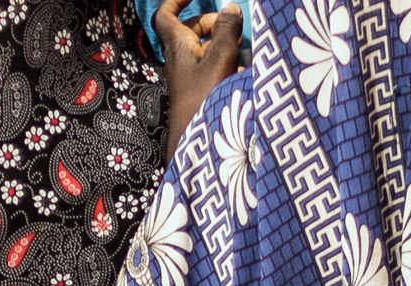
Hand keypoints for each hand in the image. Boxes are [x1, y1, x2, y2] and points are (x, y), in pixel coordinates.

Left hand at [157, 2, 241, 146]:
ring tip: (244, 50)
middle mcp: (181, 60)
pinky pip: (214, 69)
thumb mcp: (221, 57)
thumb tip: (230, 9)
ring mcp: (192, 77)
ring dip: (226, 45)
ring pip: (206, 50)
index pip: (165, 15)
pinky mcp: (202, 92)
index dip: (176, 0)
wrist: (200, 145)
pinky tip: (244, 72)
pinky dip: (228, 64)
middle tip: (234, 27)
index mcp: (178, 46)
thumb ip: (227, 30)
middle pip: (192, 31)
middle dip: (214, 23)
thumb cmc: (205, 99)